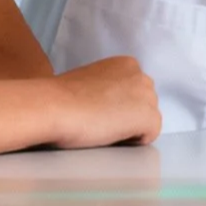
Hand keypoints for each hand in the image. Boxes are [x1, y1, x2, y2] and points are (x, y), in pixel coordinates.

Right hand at [47, 56, 162, 147]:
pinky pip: (150, 135)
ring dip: (130, 128)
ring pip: (147, 120)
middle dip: (128, 115)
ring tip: (104, 129)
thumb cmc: (62, 97)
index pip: (134, 92)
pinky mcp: (148, 117)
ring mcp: (147, 96)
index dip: (119, 106)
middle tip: (101, 122)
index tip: (99, 111)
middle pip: (144, 105)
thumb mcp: (91, 81)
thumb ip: (108, 88)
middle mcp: (142, 75)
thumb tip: (109, 104)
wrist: (55, 105)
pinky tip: (112, 136)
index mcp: (126, 64)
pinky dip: (134, 141)